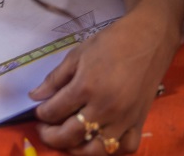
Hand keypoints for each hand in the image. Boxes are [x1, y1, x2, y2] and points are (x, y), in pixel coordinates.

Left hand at [28, 14, 177, 153]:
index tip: (38, 111)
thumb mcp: (77, 55)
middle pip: (71, 135)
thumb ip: (55, 78)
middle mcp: (105, 108)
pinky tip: (98, 141)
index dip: (41, 114)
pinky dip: (110, 150)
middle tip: (45, 129)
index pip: (55, 111)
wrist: (148, 39)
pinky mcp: (140, 122)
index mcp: (86, 87)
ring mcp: (124, 118)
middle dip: (51, 135)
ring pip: (96, 149)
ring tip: (67, 139)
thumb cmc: (111, 43)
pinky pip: (125, 147)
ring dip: (76, 149)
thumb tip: (35, 96)